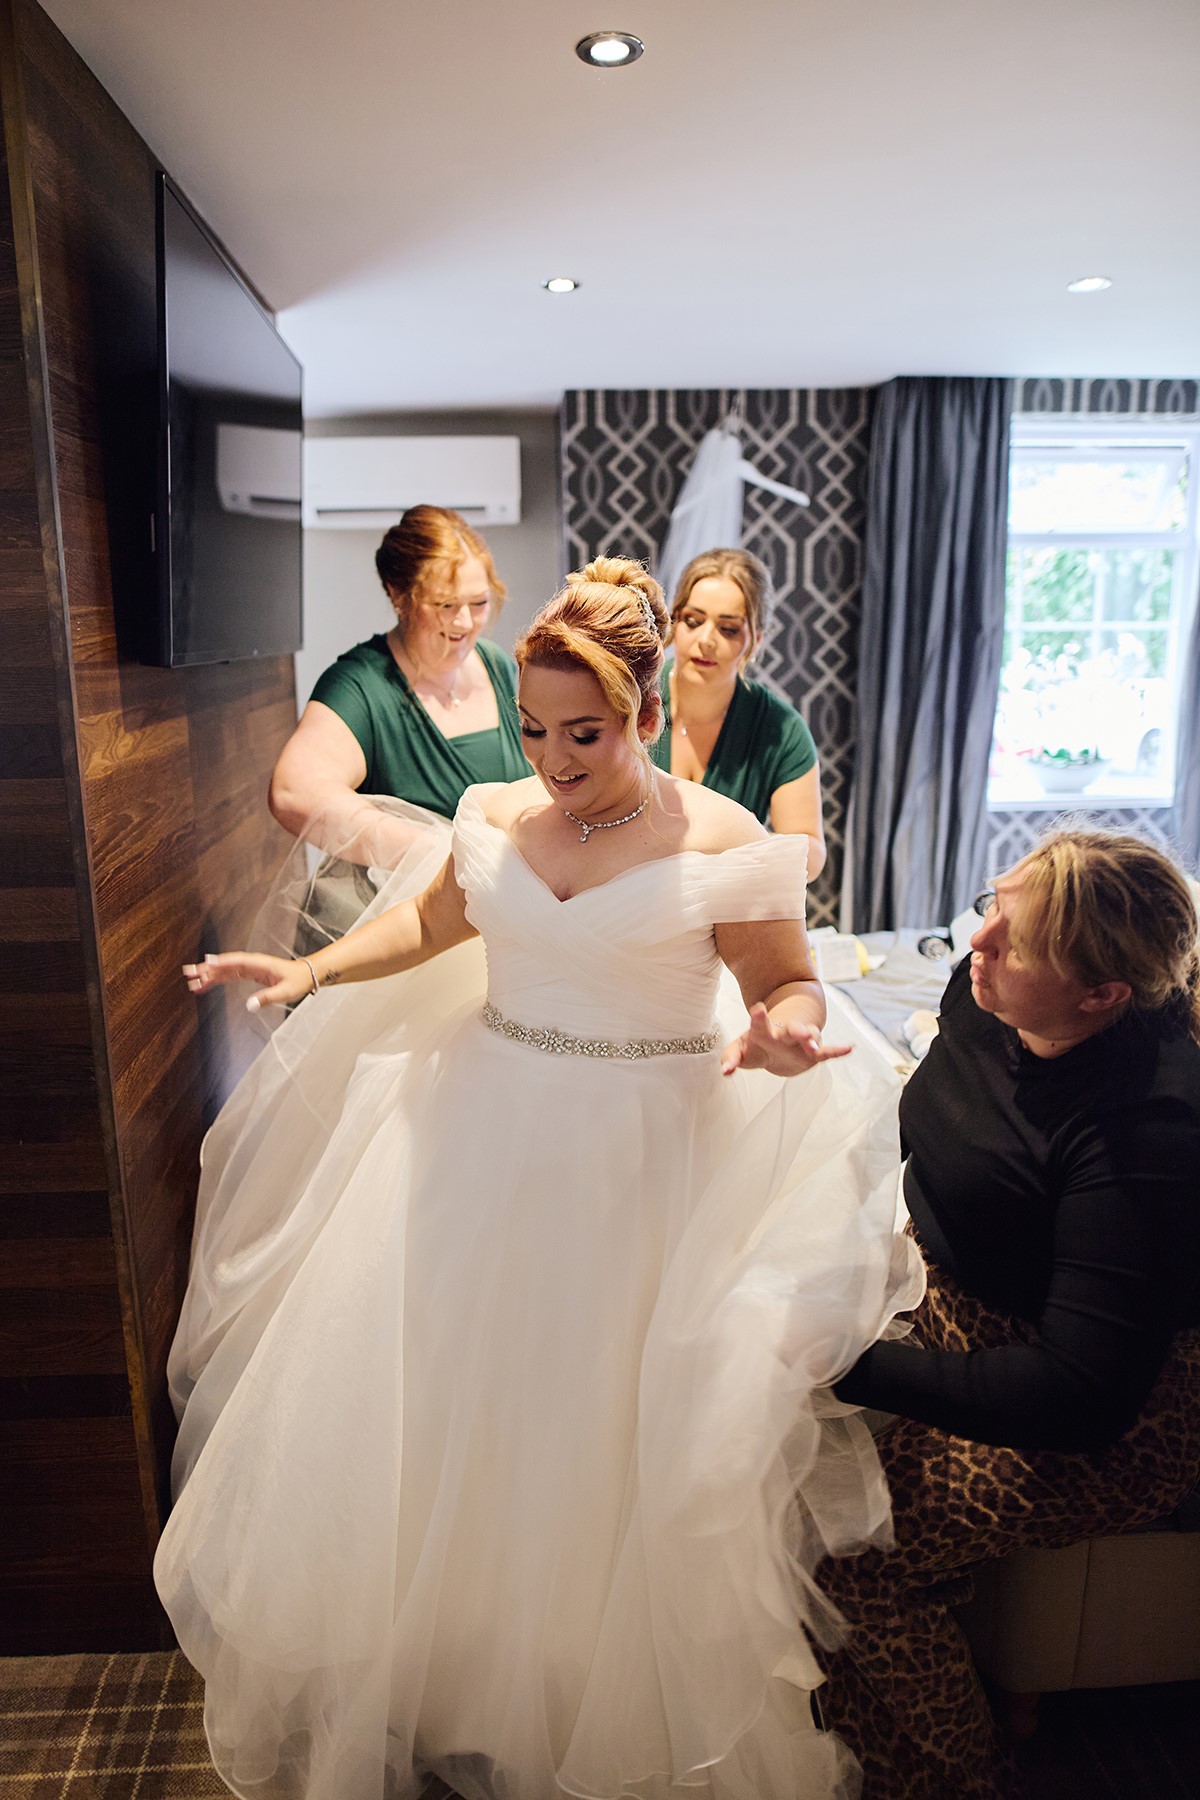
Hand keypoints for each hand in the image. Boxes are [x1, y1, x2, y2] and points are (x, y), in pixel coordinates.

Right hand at [182, 952, 315, 1012]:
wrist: (305, 975)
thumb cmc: (297, 981)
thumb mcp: (285, 992)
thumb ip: (267, 998)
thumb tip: (249, 1005)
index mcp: (260, 964)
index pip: (237, 961)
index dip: (221, 962)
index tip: (206, 964)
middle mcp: (252, 963)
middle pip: (226, 965)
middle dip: (208, 969)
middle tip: (190, 974)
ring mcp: (249, 968)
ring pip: (225, 970)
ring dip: (209, 975)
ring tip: (193, 981)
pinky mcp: (249, 973)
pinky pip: (230, 975)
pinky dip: (218, 979)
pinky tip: (206, 984)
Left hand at [721, 1002, 852, 1077]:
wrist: (778, 1045)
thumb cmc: (758, 1046)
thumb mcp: (742, 1050)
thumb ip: (731, 1058)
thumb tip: (725, 1072)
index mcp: (764, 1031)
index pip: (760, 1024)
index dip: (758, 1018)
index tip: (758, 1009)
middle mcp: (784, 1034)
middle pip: (791, 1030)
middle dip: (797, 1031)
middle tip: (801, 1031)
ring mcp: (800, 1041)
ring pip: (809, 1038)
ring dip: (812, 1040)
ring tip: (816, 1043)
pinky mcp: (813, 1053)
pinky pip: (827, 1052)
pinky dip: (837, 1051)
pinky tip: (850, 1048)